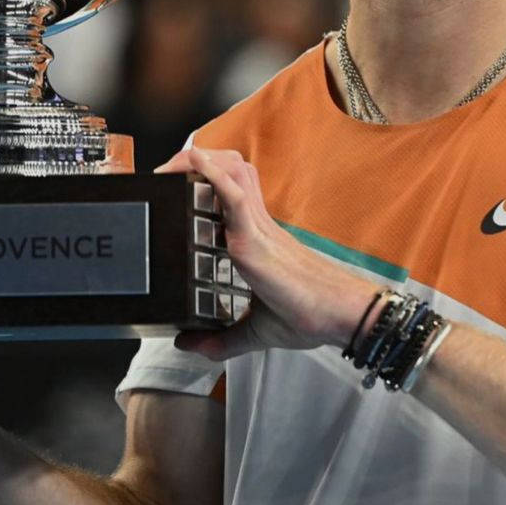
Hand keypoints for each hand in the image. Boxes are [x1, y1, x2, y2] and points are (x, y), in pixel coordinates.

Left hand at [154, 147, 381, 360]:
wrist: (341, 316)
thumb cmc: (310, 315)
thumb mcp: (255, 330)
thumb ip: (220, 339)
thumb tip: (186, 344)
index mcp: (257, 239)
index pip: (230, 193)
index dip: (205, 177)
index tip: (174, 182)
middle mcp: (257, 225)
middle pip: (229, 170)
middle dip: (194, 161)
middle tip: (165, 173)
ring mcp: (255, 228)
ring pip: (231, 172)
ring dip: (199, 161)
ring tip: (172, 163)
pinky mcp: (254, 239)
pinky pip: (233, 196)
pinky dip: (213, 175)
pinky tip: (194, 160)